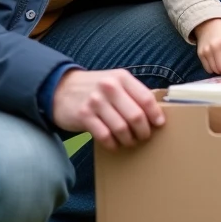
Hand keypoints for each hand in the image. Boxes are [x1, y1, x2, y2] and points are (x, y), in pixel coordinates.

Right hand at [50, 69, 164, 150]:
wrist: (61, 88)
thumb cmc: (95, 88)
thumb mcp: (114, 82)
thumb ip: (132, 93)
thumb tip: (155, 112)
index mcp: (121, 77)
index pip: (146, 98)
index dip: (155, 114)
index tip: (159, 124)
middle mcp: (109, 87)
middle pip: (136, 116)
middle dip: (143, 131)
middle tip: (144, 136)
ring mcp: (95, 101)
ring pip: (121, 128)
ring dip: (129, 140)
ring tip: (130, 141)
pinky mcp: (84, 116)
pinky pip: (105, 136)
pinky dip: (113, 144)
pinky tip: (114, 144)